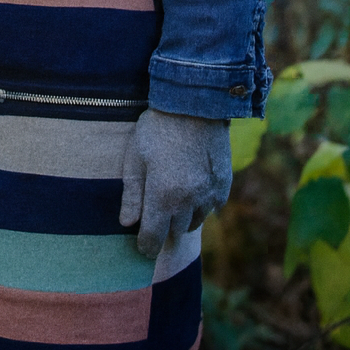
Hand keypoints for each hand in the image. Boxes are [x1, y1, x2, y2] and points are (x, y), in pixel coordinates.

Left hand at [119, 107, 231, 258]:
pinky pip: (211, 207)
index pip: (153, 237)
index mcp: (162, 196)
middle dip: (163, 226)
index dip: (145, 246)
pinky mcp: (223, 186)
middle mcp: (187, 201)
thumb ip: (131, 193)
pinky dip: (201, 205)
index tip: (142, 246)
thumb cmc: (157, 127)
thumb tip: (126, 224)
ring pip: (194, 222)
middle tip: (155, 213)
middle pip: (174, 231)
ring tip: (173, 198)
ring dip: (182, 217)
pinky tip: (192, 187)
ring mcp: (208, 194)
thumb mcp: (135, 156)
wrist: (195, 104)